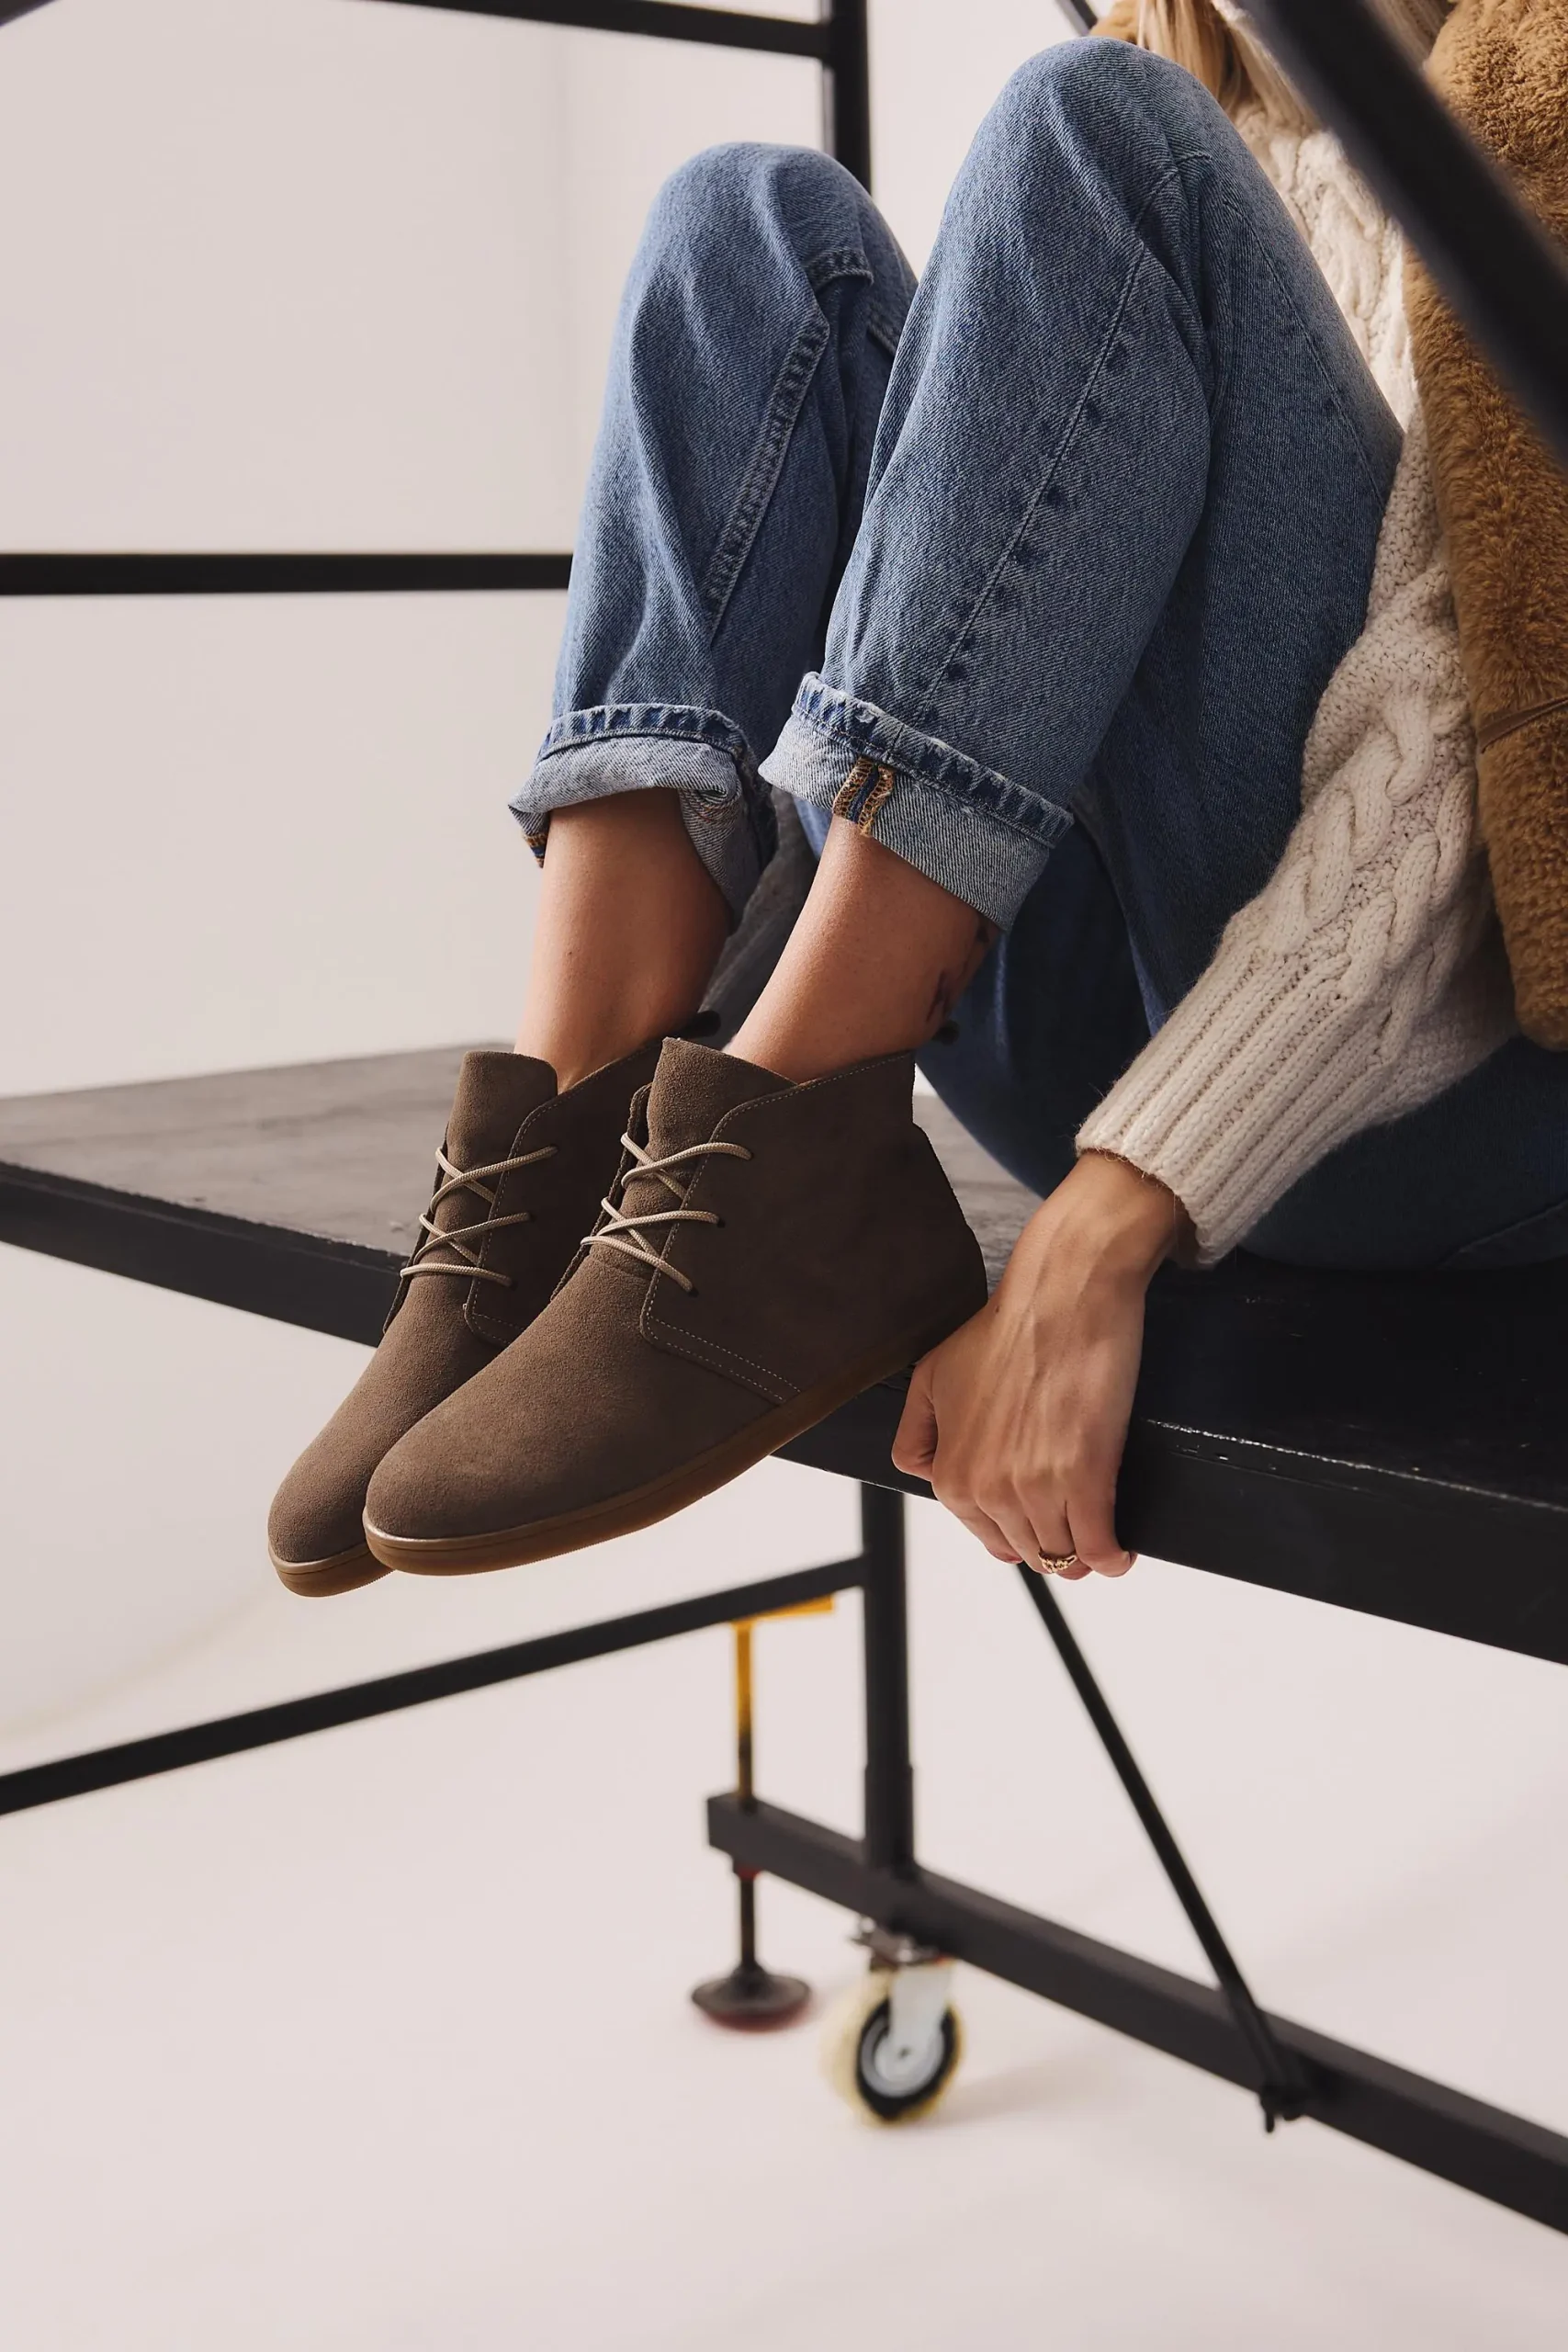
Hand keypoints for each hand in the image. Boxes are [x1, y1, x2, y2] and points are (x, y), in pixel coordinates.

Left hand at [892, 1154, 1185, 1579]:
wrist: (1062, 1296)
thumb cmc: (1007, 1328)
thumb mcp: (933, 1377)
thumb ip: (919, 1433)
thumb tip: (923, 1473)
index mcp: (951, 1474)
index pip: (985, 1536)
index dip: (1014, 1532)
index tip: (1036, 1520)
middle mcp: (987, 1489)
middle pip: (1026, 1549)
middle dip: (1049, 1543)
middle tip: (1072, 1526)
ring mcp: (1036, 1489)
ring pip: (1062, 1552)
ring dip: (1081, 1554)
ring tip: (1099, 1540)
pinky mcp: (1085, 1479)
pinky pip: (1098, 1545)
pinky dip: (1111, 1556)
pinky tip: (1118, 1552)